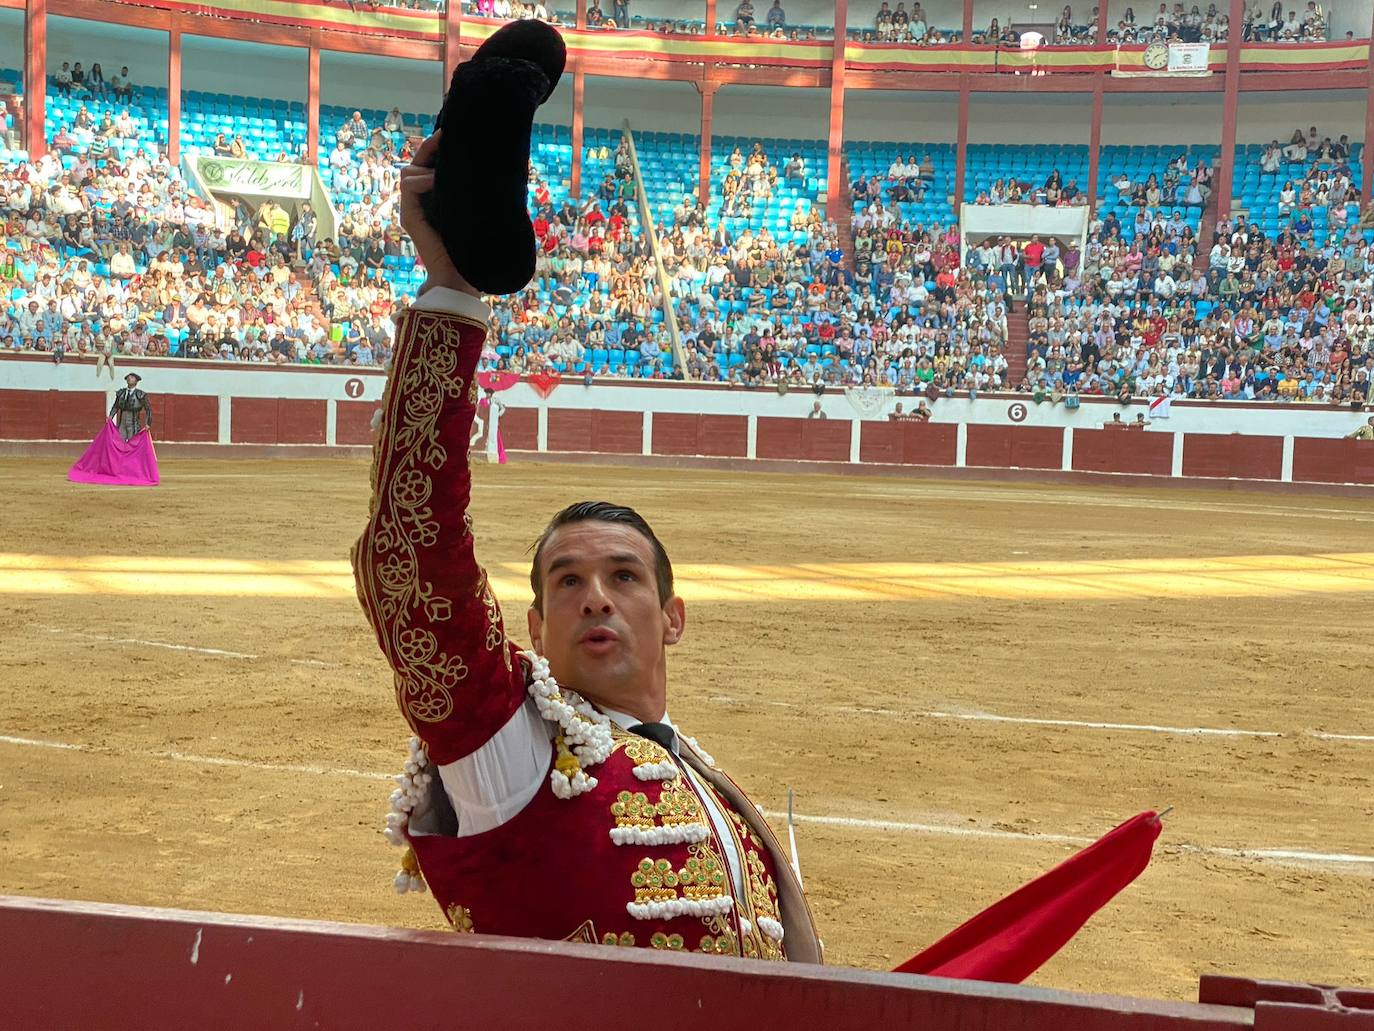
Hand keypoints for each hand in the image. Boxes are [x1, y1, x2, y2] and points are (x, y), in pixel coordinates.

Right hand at [399, 132, 478, 299]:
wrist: (463, 276)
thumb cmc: (476, 245)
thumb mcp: (479, 210)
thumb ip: (479, 190)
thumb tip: (502, 165)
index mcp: (435, 198)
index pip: (428, 166)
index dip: (436, 148)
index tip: (451, 133)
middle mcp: (420, 201)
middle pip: (415, 163)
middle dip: (429, 147)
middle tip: (446, 134)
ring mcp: (412, 209)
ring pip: (409, 172)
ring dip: (427, 166)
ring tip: (446, 170)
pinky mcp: (408, 217)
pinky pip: (409, 186)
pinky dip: (423, 179)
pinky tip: (438, 180)